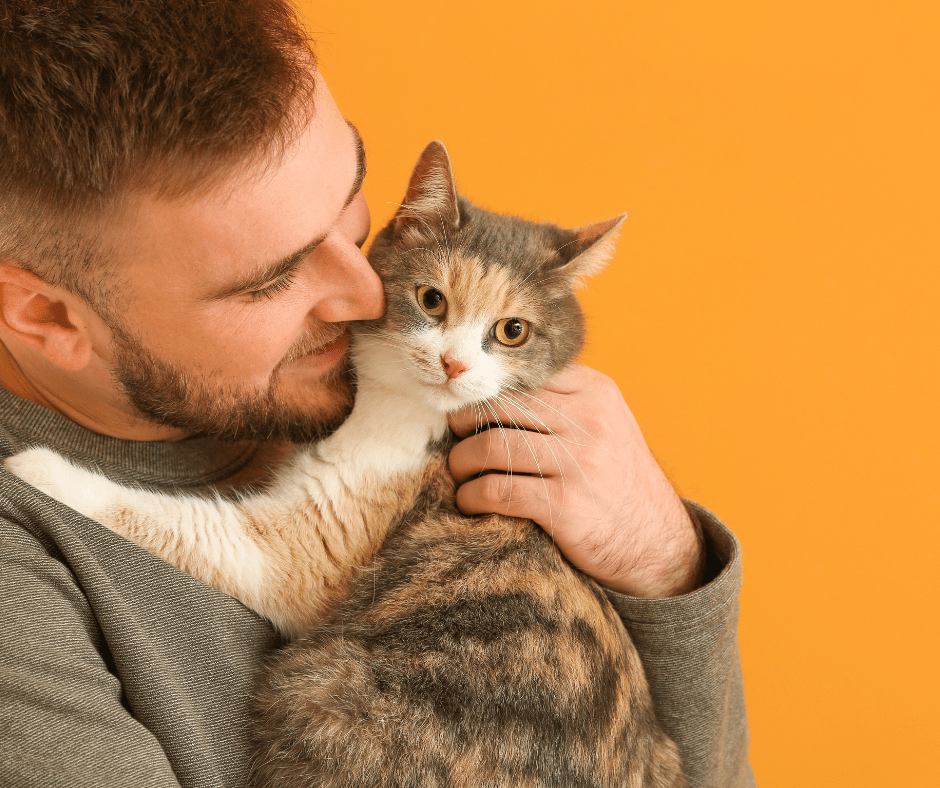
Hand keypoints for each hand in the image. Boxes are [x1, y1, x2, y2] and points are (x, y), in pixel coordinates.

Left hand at [448, 364, 703, 597]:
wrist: (658, 542)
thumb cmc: (618, 480)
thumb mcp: (606, 425)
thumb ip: (563, 400)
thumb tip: (495, 387)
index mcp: (596, 391)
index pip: (523, 374)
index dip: (485, 389)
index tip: (464, 404)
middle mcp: (588, 420)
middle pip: (500, 405)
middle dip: (464, 421)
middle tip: (453, 435)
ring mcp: (578, 462)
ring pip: (491, 445)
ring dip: (461, 460)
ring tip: (459, 470)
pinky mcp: (565, 505)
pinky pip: (497, 490)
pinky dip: (472, 496)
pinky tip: (469, 501)